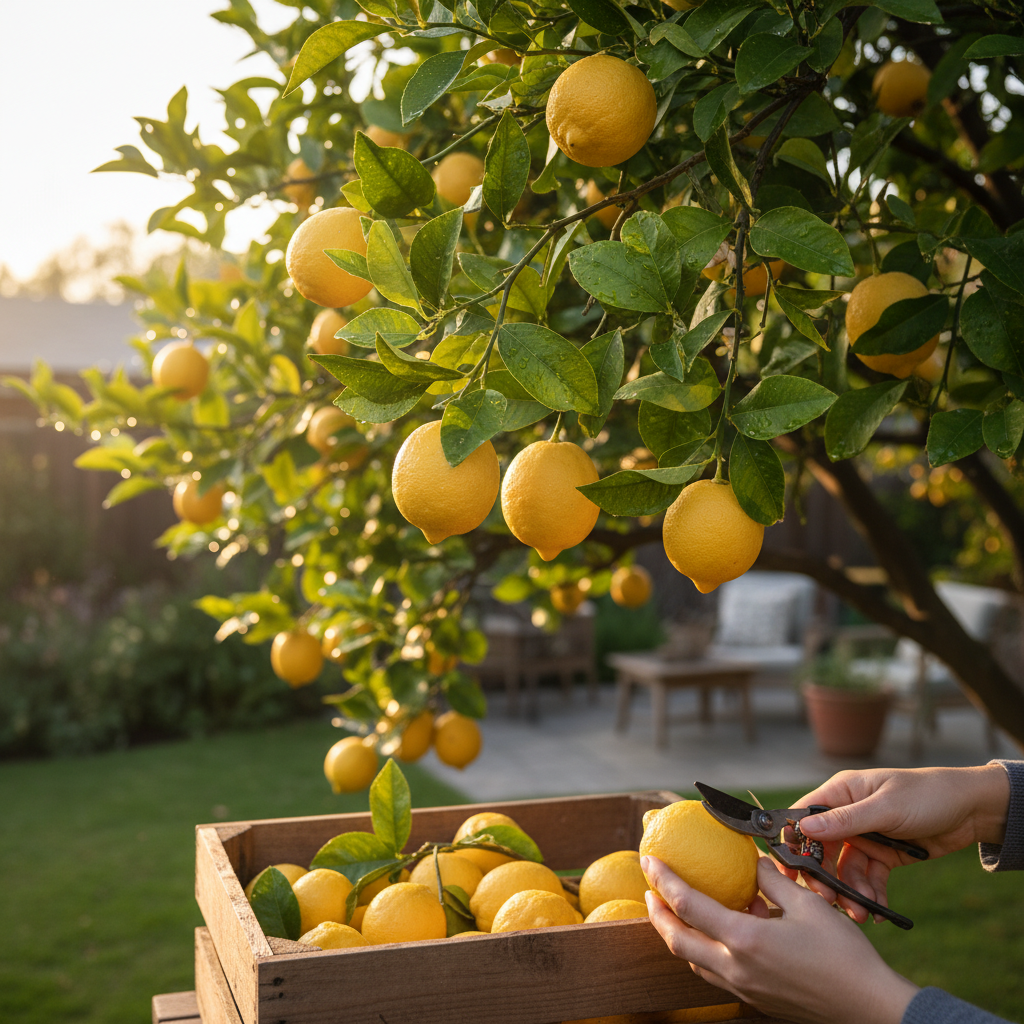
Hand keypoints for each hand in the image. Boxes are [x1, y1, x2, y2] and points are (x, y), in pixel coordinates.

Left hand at [643, 854, 918, 1023]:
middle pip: (678, 941)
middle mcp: (736, 968)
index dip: (663, 881)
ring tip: (675, 910)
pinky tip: (718, 933)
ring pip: (693, 962)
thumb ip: (772, 880)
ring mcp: (744, 989)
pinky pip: (715, 974)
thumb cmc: (844, 955)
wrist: (869, 1007)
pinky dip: (705, 951)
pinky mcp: (755, 1000)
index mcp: (745, 940)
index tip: (649, 861)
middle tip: (650, 889)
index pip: (688, 906)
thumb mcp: (808, 904)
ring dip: (678, 935)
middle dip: (657, 914)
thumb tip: (752, 861)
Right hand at [793, 764, 1009, 922]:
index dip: (793, 842)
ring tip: (861, 913)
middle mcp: (848, 815)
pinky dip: (871, 894)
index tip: (787, 871)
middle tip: (828, 900)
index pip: (805, 816)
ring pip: (845, 869)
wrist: (971, 809)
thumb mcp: (885, 808)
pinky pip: (869, 878)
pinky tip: (878, 912)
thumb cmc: (926, 795)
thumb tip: (803, 829)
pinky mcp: (883, 856)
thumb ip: (845, 820)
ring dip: (850, 891)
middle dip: (824, 876)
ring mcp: (865, 837)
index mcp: (842, 792)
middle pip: (823, 849)